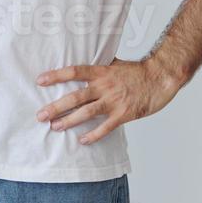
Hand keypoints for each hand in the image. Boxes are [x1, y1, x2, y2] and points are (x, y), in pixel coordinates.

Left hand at [35, 57, 185, 144]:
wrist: (161, 78)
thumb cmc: (138, 72)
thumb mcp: (116, 63)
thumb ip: (99, 66)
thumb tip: (84, 61)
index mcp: (102, 72)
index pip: (74, 72)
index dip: (56, 76)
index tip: (40, 80)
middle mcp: (105, 86)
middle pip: (76, 97)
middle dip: (56, 106)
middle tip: (41, 115)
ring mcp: (114, 101)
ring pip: (87, 113)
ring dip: (69, 121)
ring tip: (55, 127)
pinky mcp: (124, 114)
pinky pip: (105, 127)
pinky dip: (93, 135)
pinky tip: (82, 140)